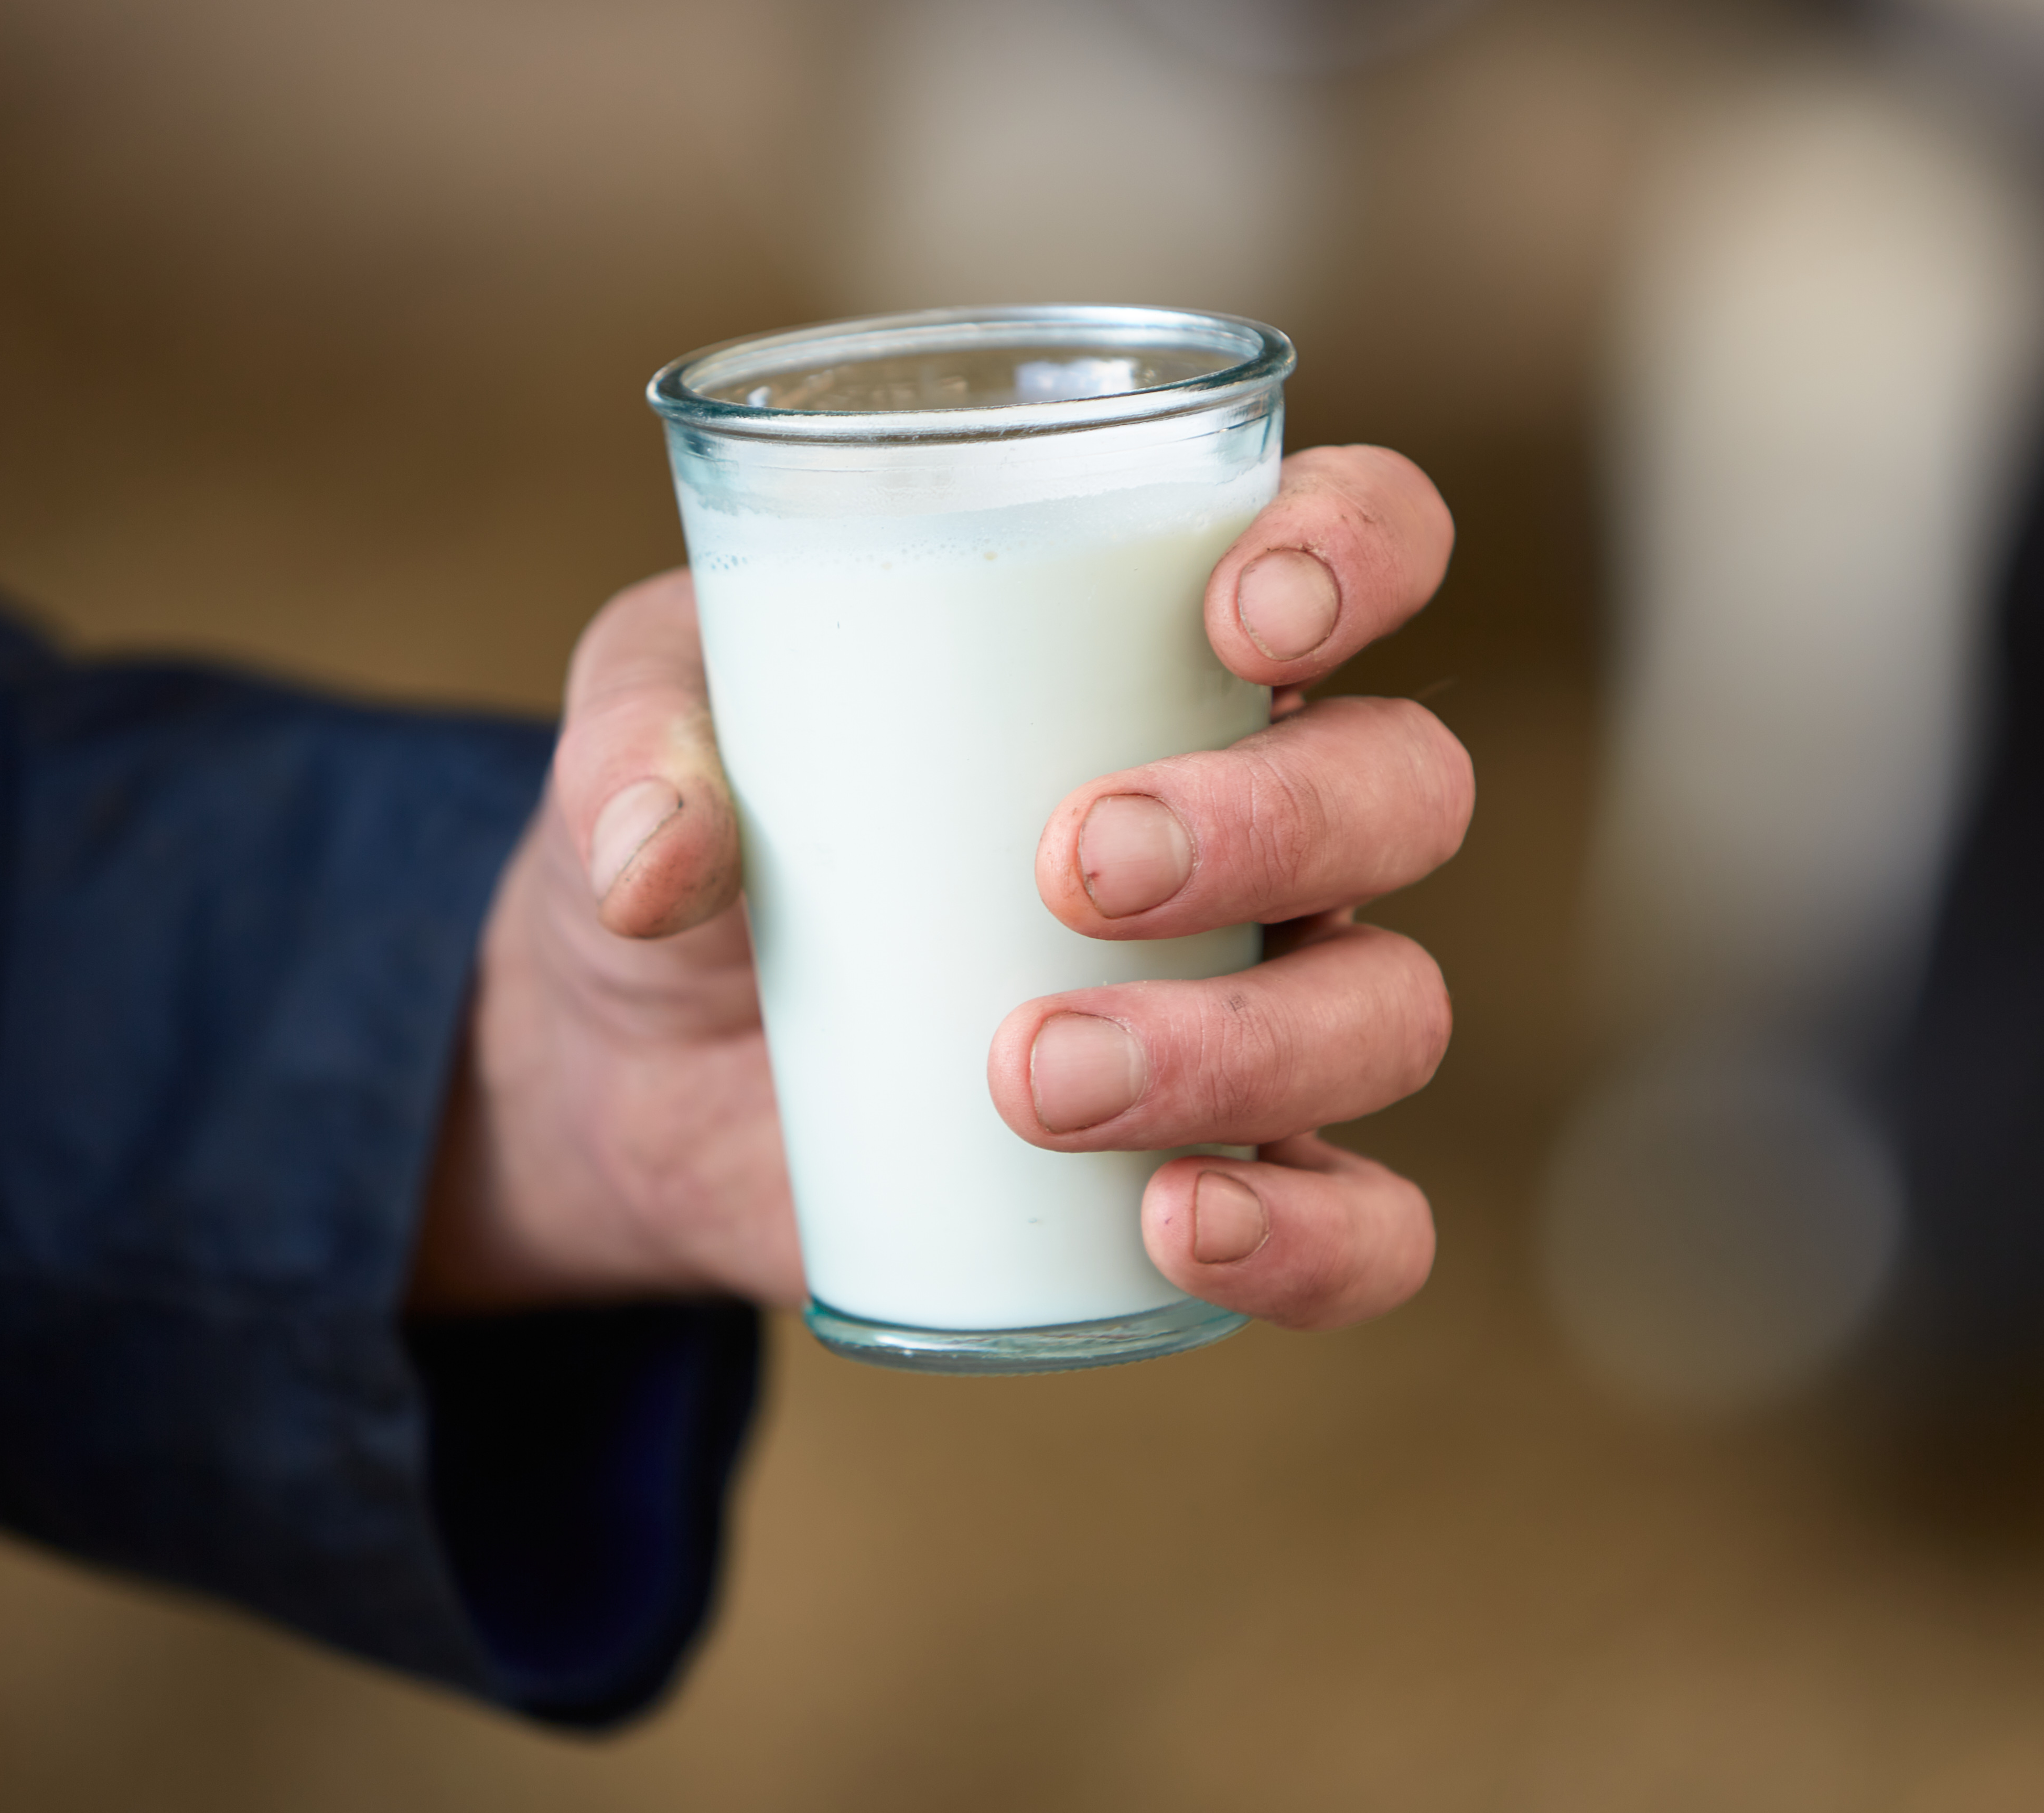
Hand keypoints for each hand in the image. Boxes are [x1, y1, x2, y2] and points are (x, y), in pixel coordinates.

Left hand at [413, 446, 1468, 1333]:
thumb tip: (662, 862)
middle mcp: (1266, 822)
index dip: (1362, 552)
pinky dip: (1313, 1239)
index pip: (1370, 540)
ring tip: (1035, 1077)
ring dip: (1245, 1045)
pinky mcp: (1225, 1174)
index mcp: (1170, 650)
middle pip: (1405, 788)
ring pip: (1389, 1007)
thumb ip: (638, 750)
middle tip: (1072, 869)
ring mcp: (1262, 1005)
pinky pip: (1367, 1227)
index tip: (1239, 621)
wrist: (648, 1072)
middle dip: (1276, 822)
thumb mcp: (641, 735)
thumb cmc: (709, 831)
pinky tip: (1179, 1226)